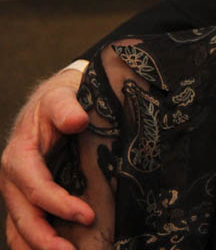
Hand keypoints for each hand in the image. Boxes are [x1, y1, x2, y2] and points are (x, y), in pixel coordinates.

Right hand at [1, 69, 94, 249]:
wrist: (58, 98)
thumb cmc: (61, 97)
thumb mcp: (62, 95)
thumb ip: (66, 107)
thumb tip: (76, 119)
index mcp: (20, 155)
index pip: (35, 187)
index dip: (58, 204)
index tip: (87, 215)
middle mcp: (13, 177)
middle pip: (24, 215)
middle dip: (45, 239)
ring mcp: (18, 190)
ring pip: (20, 227)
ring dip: (38, 247)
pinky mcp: (28, 197)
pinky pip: (25, 226)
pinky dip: (35, 244)